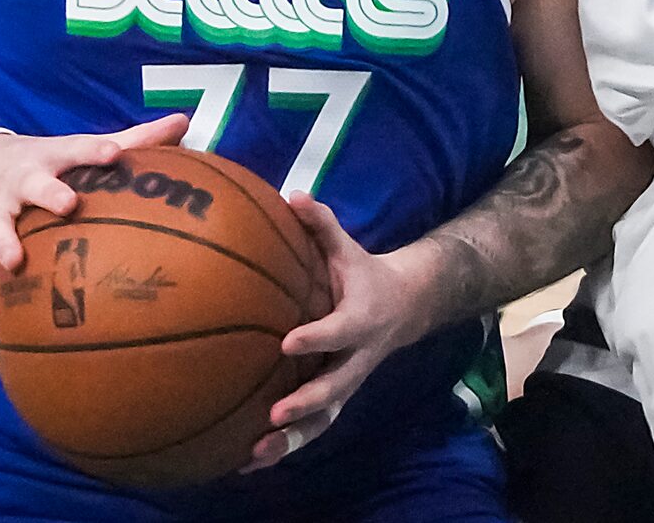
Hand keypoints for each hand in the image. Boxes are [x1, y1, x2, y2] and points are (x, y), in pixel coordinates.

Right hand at [0, 114, 189, 330]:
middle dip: (49, 192)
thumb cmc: (39, 161)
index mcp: (49, 158)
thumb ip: (131, 139)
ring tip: (15, 262)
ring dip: (5, 244)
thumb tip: (183, 123)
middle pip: (33, 184)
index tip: (112, 154)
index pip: (74, 150)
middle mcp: (20, 182)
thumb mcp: (75, 147)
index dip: (92, 152)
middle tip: (67, 204)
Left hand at [245, 196, 418, 471]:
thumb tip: (292, 194)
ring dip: (293, 440)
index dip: (316, 338)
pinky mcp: (337, 397)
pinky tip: (248, 459)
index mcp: (359, 318)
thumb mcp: (347, 246)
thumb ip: (321, 223)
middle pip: (335, 388)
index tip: (286, 344)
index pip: (338, 331)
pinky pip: (314, 427)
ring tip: (256, 453)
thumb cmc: (362, 272)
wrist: (405, 307)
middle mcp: (356, 358)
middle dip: (306, 404)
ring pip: (325, 420)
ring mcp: (348, 382)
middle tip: (274, 415)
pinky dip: (286, 446)